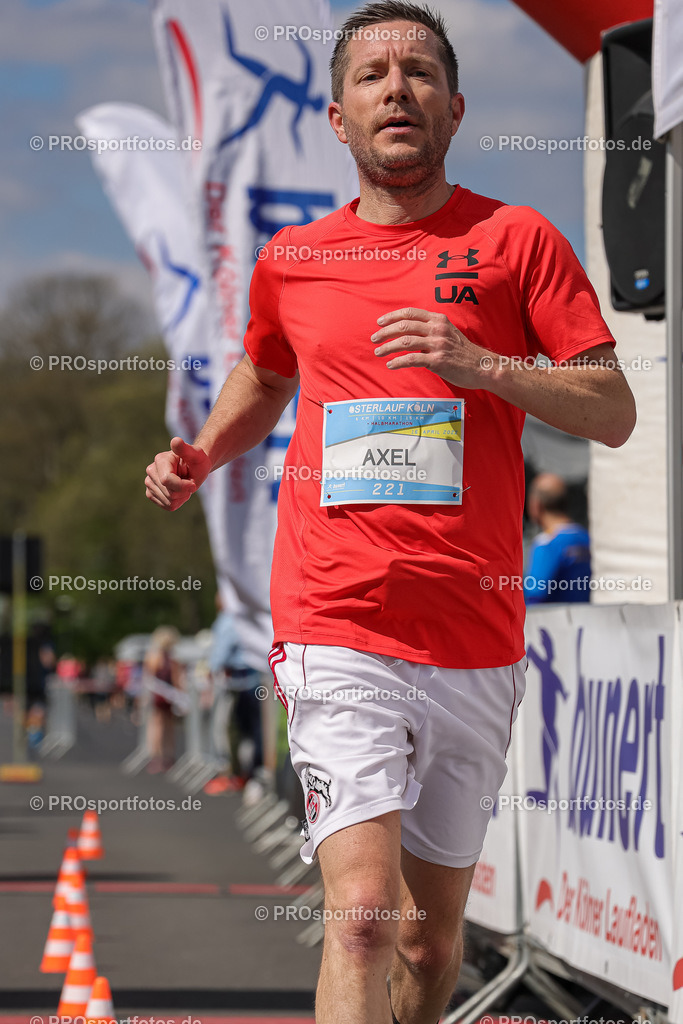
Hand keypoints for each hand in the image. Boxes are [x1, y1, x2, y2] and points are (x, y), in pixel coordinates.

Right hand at [145, 437, 210, 510]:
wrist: (193, 468)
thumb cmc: (196, 461)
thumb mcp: (196, 454)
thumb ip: (185, 449)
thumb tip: (175, 441)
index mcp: (160, 460)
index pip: (167, 481)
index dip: (183, 486)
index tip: (193, 484)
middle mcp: (151, 471)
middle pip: (169, 493)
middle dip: (184, 491)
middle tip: (189, 482)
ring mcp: (149, 483)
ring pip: (169, 501)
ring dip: (181, 497)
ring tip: (184, 486)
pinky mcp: (151, 494)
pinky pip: (168, 506)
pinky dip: (178, 502)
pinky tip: (179, 492)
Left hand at [371, 307, 489, 389]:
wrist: (482, 367)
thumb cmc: (463, 352)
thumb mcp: (449, 332)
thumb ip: (430, 330)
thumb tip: (408, 332)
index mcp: (439, 320)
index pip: (410, 313)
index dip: (392, 316)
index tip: (379, 322)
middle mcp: (437, 329)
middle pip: (404, 326)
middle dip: (385, 332)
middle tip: (374, 339)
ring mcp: (438, 345)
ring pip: (405, 342)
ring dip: (388, 347)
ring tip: (378, 353)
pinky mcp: (438, 361)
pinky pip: (412, 359)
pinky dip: (398, 362)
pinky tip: (390, 365)